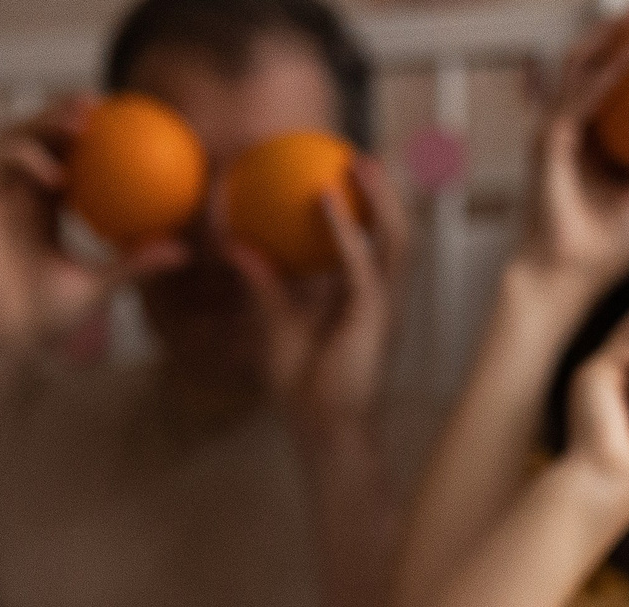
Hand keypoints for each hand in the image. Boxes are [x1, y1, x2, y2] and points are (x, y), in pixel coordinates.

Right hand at [0, 97, 185, 359]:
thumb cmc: (41, 318)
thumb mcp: (99, 285)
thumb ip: (135, 264)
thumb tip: (184, 251)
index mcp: (43, 207)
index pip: (64, 156)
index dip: (85, 134)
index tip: (120, 121)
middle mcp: (17, 194)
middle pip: (38, 137)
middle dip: (63, 113)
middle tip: (100, 104)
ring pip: (15, 138)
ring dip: (44, 123)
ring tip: (80, 122)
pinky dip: (26, 159)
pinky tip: (57, 174)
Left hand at [223, 155, 411, 431]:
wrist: (324, 430)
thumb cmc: (304, 388)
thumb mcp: (273, 324)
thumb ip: (260, 283)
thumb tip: (233, 245)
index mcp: (363, 297)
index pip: (373, 242)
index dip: (368, 207)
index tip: (344, 171)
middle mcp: (380, 295)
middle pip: (395, 231)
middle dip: (386, 191)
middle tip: (358, 154)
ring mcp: (382, 305)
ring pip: (395, 237)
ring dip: (380, 196)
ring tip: (358, 161)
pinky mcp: (373, 316)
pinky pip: (360, 261)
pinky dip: (343, 227)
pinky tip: (325, 198)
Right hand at [520, 6, 628, 295]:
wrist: (568, 279)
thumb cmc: (610, 250)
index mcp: (590, 139)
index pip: (610, 83)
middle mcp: (570, 128)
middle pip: (593, 62)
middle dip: (623, 29)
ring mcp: (555, 130)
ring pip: (583, 64)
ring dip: (617, 34)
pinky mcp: (550, 140)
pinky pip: (587, 94)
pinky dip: (615, 69)